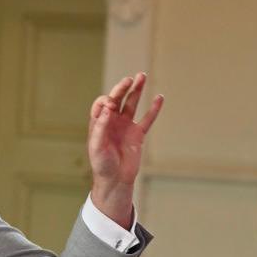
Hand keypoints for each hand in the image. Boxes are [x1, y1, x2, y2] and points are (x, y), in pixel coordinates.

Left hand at [88, 72, 163, 228]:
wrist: (115, 179)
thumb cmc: (101, 164)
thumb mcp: (96, 146)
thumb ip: (101, 127)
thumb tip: (108, 108)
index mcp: (99, 123)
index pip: (102, 104)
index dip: (107, 101)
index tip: (112, 105)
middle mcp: (112, 122)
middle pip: (117, 99)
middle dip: (122, 88)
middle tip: (129, 79)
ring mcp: (125, 126)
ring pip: (132, 104)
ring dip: (136, 91)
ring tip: (142, 76)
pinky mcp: (138, 134)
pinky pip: (148, 119)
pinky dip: (154, 109)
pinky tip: (159, 97)